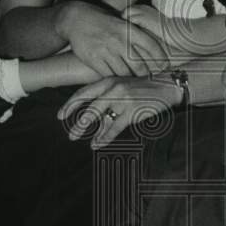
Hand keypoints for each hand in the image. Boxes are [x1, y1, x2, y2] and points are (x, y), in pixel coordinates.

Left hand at [57, 76, 182, 148]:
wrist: (166, 85)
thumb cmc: (142, 87)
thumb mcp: (122, 85)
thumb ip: (107, 95)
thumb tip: (92, 113)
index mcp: (108, 81)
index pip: (83, 93)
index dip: (70, 105)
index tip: (60, 115)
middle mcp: (113, 90)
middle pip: (89, 108)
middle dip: (78, 123)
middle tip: (70, 135)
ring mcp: (123, 100)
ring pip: (100, 118)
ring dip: (88, 132)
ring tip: (78, 139)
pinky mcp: (132, 111)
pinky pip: (115, 127)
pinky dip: (104, 137)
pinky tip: (97, 144)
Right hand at [58, 1, 168, 77]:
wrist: (76, 19)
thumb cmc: (103, 22)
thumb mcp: (121, 22)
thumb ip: (135, 35)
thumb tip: (154, 51)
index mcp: (129, 29)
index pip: (151, 46)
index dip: (161, 59)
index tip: (164, 66)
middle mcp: (119, 40)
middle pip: (140, 66)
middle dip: (146, 75)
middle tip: (149, 78)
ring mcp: (106, 51)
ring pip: (125, 73)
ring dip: (130, 79)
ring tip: (134, 81)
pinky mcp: (94, 59)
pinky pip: (109, 75)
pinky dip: (115, 79)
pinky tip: (118, 79)